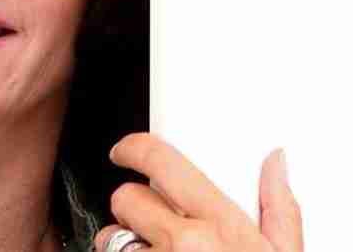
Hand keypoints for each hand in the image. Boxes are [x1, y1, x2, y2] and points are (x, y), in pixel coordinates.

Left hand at [95, 132, 302, 251]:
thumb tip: (276, 163)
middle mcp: (183, 243)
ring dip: (126, 243)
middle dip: (136, 208)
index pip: (159, 160)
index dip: (133, 148)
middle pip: (127, 198)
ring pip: (112, 235)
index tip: (124, 150)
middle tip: (155, 225)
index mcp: (220, 225)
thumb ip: (279, 210)